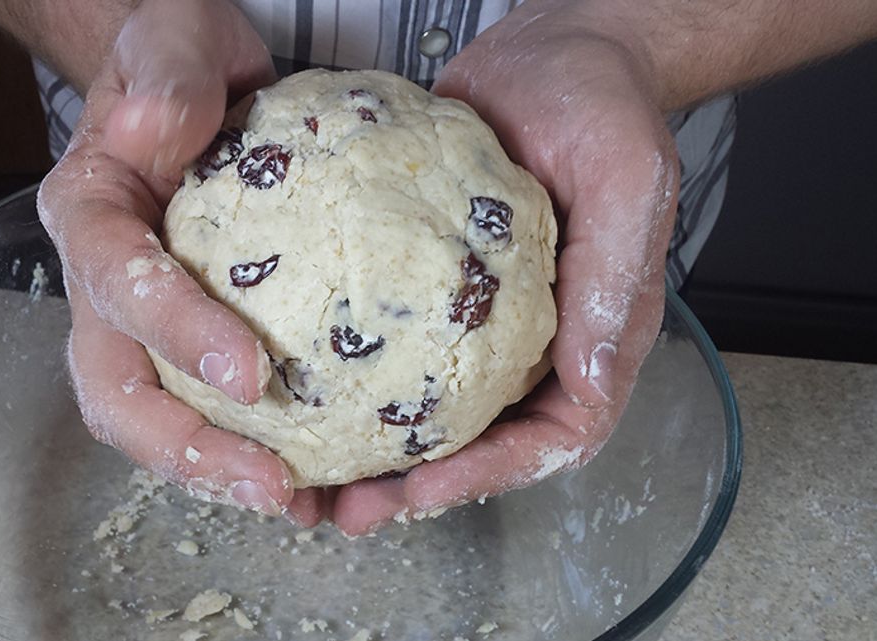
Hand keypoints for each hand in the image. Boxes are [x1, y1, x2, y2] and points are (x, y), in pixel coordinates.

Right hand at [37, 0, 325, 522]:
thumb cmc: (174, 60)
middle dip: (186, 452)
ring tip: (301, 503)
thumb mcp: (169, 42)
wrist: (190, 80)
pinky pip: (212, 406)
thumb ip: (164, 77)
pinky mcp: (195, 336)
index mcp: (89, 216)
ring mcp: (145, 320)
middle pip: (116, 392)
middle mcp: (104, 285)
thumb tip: (154, 128)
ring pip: (157, 418)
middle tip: (272, 485)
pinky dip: (256, 447)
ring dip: (220, 473)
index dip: (176, 336)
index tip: (249, 375)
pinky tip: (320, 474)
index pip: (117, 286)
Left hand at [328, 5, 679, 534]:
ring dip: (370, 451)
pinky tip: (297, 387)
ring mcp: (477, 317)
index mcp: (593, 334)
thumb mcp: (627, 181)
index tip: (423, 490)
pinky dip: (350, 378)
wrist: (557, 52)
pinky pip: (391, 343)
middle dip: (413, 488)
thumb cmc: (605, 105)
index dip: (488, 477)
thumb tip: (593, 380)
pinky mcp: (430, 283)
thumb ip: (615, 280)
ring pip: (427, 408)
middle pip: (479, 444)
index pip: (553, 439)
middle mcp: (532, 340)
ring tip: (307, 478)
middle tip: (345, 511)